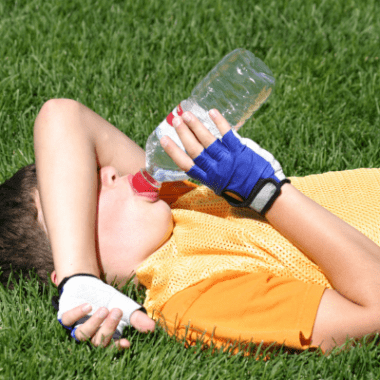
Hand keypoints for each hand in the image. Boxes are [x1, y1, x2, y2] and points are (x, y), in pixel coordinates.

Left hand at [56, 274, 154, 346]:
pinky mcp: (66, 316)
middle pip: (97, 341)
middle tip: (117, 312)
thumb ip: (137, 318)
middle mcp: (90, 335)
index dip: (116, 348)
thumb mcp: (125, 306)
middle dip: (108, 328)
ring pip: (82, 335)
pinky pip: (68, 320)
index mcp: (105, 336)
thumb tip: (152, 328)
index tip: (126, 342)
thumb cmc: (107, 298)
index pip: (110, 348)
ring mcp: (77, 326)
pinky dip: (77, 314)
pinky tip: (88, 306)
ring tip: (104, 309)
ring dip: (94, 323)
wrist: (88, 283)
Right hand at [160, 109, 288, 214]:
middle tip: (176, 120)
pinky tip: (211, 112)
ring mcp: (227, 158)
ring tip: (187, 114)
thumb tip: (202, 163)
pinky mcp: (240, 150)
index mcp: (208, 178)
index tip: (164, 139)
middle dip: (183, 133)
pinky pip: (228, 134)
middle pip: (194, 149)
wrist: (263, 192)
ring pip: (208, 140)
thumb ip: (211, 174)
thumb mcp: (221, 187)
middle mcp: (215, 168)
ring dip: (196, 126)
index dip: (173, 151)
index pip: (186, 164)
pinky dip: (219, 122)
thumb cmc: (242, 191)